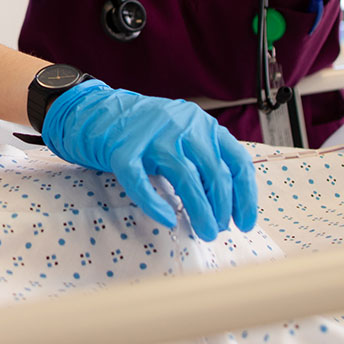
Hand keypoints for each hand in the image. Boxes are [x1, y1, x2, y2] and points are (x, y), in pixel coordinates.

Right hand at [41, 79, 256, 240]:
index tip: (244, 223)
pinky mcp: (122, 149)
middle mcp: (182, 125)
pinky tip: (166, 219)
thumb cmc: (146, 131)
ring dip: (199, 211)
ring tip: (202, 232)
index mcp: (202, 123)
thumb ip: (204, 158)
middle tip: (216, 232)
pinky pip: (141, 182)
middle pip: (213, 173)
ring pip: (185, 178)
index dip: (244, 196)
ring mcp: (152, 135)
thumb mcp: (183, 135)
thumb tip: (227, 205)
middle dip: (220, 209)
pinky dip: (155, 204)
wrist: (98, 111)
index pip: (236, 161)